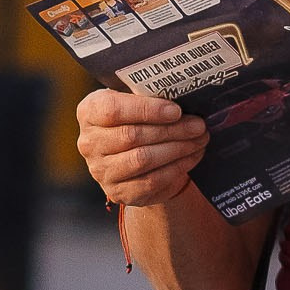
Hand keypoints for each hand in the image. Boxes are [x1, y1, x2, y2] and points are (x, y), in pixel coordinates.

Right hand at [76, 89, 208, 206]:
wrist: (131, 155)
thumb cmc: (136, 119)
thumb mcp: (136, 101)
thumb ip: (150, 97)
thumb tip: (186, 99)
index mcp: (90, 112)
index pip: (113, 110)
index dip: (147, 110)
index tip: (176, 110)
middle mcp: (89, 142)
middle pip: (132, 135)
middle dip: (172, 130)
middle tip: (198, 125)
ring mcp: (101, 170)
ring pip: (143, 159)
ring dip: (177, 149)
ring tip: (200, 139)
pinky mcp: (118, 191)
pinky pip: (151, 180)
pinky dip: (177, 167)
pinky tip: (192, 155)